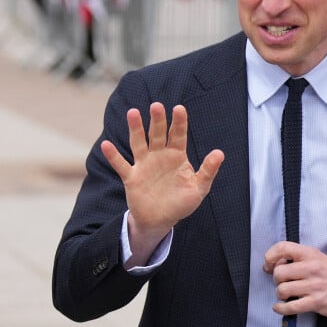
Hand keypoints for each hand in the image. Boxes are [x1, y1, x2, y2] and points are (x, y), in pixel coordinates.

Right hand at [102, 102, 223, 263]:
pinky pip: (121, 165)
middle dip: (157, 121)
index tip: (179, 108)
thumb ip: (208, 171)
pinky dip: (113, 156)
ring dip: (136, 129)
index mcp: (177, 156)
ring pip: (139, 143)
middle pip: (157, 134)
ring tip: (133, 113)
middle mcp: (159, 156)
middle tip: (157, 106)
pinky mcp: (132, 177)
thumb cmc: (181, 203)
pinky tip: (107, 145)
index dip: (179, 122)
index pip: (178, 135)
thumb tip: (220, 153)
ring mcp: (144, 165)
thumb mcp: (199, 188)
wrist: (161, 220)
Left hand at [263, 242, 326, 318]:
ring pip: (282, 290)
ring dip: (280, 294)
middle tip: (283, 283)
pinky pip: (290, 307)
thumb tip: (272, 265)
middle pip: (279, 272)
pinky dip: (280, 308)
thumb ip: (298, 259)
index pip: (283, 247)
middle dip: (276, 280)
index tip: (269, 265)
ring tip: (286, 295)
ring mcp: (314, 285)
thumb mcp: (318, 259)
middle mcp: (312, 268)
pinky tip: (281, 307)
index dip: (270, 257)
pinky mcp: (316, 302)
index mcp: (311, 254)